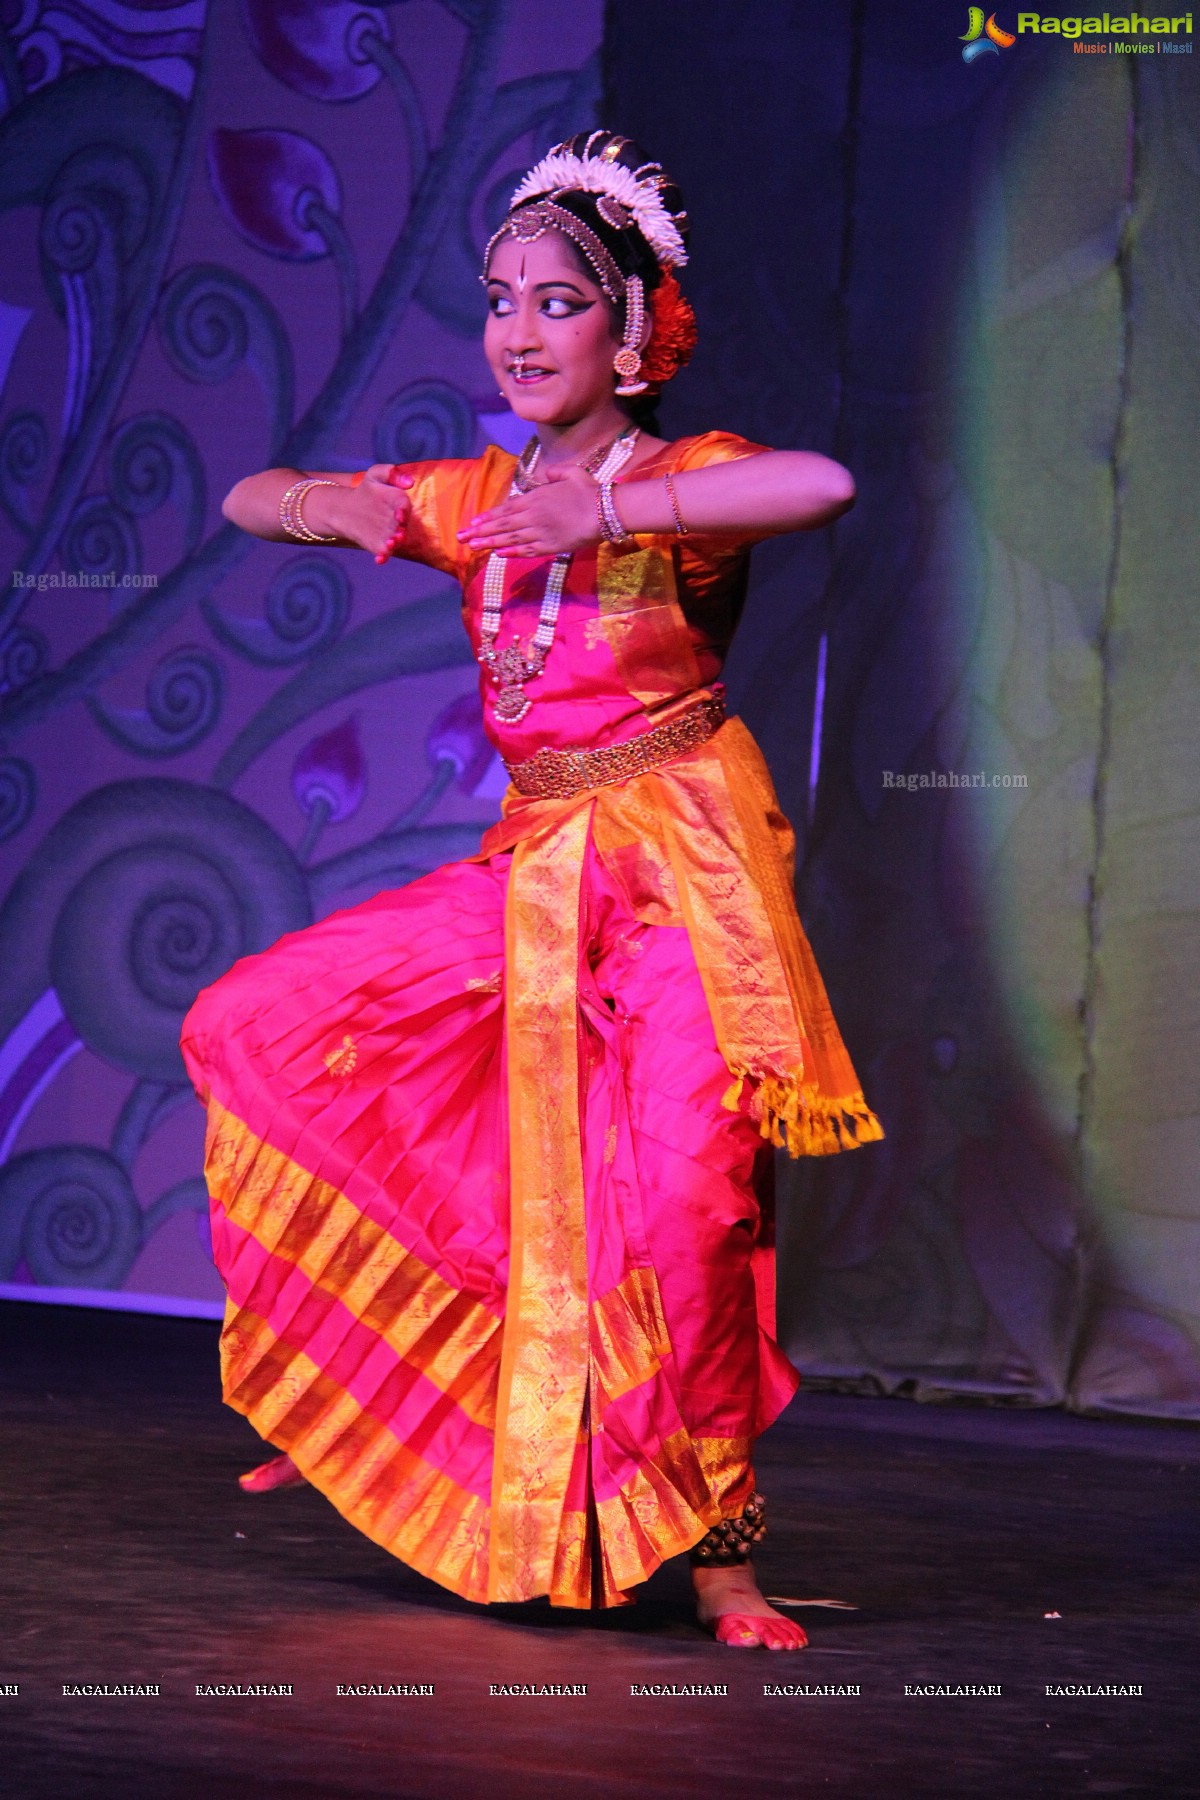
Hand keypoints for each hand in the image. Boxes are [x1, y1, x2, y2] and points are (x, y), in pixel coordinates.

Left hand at [310, 464, 412, 562]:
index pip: (404, 506)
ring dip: (394, 545)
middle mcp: (398, 521)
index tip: (400, 514)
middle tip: (398, 534)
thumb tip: (410, 482)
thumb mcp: (376, 474)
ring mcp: (390, 534)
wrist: (349, 508)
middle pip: (402, 527)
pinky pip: (384, 553)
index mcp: (399, 502)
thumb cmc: (367, 490)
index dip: (404, 511)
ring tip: (390, 544)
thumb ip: (392, 472)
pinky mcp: (380, 545)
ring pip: (395, 542)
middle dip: (401, 532)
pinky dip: (383, 557)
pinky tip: (379, 560)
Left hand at [457, 464, 599, 557]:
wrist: (605, 511)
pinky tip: (498, 554)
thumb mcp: (571, 473)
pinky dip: (512, 552)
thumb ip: (554, 473)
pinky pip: (527, 550)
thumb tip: (547, 475)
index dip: (488, 516)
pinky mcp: (550, 546)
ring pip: (509, 538)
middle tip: (461, 538)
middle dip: (480, 531)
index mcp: (535, 498)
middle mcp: (533, 516)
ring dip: (489, 543)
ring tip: (472, 547)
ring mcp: (540, 532)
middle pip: (501, 525)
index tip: (473, 522)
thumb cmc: (590, 490)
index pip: (505, 508)